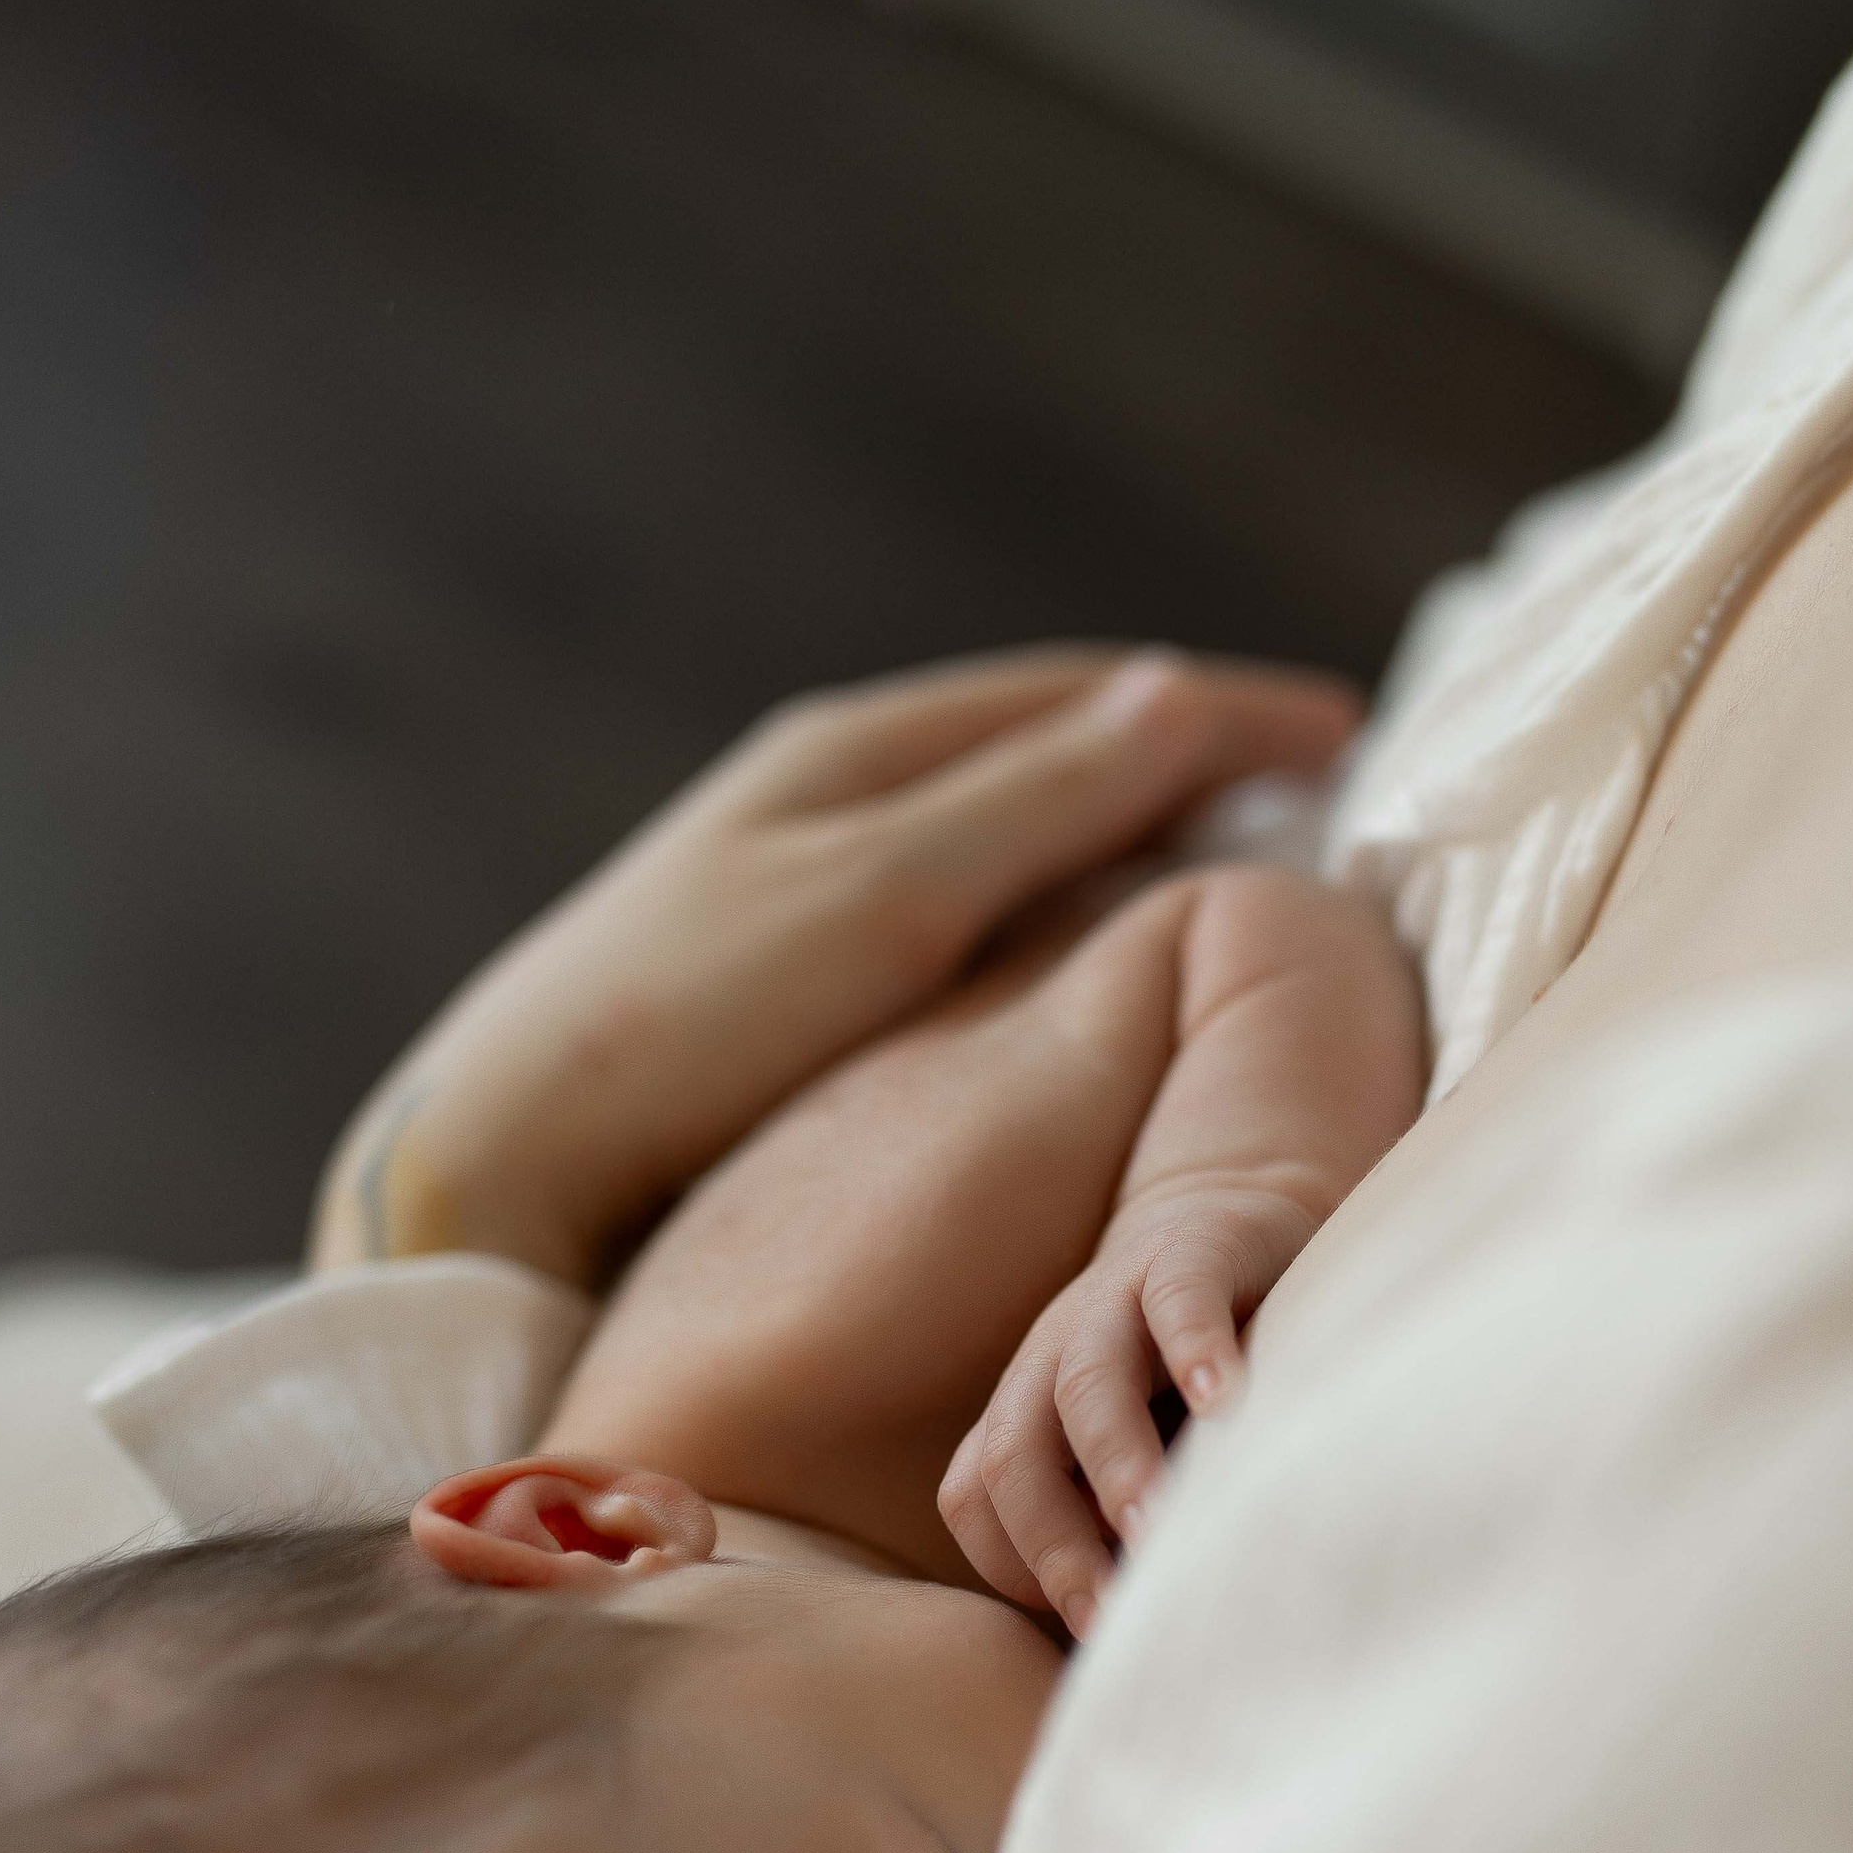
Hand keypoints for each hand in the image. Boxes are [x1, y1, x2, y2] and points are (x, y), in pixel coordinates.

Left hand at [310, 647, 1358, 1286]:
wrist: (501, 1157)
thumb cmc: (686, 1028)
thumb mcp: (884, 903)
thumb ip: (1031, 806)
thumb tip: (1179, 699)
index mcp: (861, 749)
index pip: (1087, 695)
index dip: (1225, 712)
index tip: (1350, 732)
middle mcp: (832, 788)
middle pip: (1049, 743)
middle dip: (1186, 754)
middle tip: (1315, 788)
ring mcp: (804, 874)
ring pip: (1005, 822)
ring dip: (1120, 825)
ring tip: (1225, 853)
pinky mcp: (783, 965)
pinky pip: (962, 896)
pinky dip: (1051, 897)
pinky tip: (1080, 944)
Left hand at [940, 1180, 1316, 1633]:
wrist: (1232, 1216)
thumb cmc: (1189, 1374)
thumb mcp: (1146, 1446)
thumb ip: (1124, 1523)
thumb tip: (1140, 1644)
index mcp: (1026, 1413)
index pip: (979, 1502)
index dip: (1018, 1568)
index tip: (1088, 1631)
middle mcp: (1050, 1360)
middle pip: (1015, 1457)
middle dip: (1055, 1545)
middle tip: (1109, 1618)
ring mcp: (1112, 1300)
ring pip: (1084, 1383)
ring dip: (1115, 1462)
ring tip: (1154, 1528)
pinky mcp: (1187, 1252)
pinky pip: (1178, 1300)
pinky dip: (1196, 1349)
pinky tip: (1228, 1405)